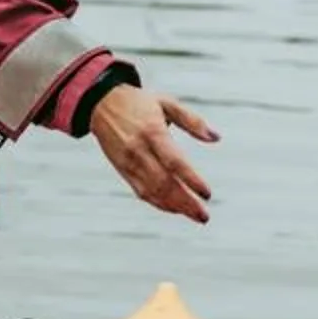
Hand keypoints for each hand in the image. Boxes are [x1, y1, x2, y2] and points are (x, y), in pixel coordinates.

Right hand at [89, 86, 218, 223]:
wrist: (101, 103)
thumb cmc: (138, 102)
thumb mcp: (167, 103)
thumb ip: (192, 121)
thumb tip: (216, 137)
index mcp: (152, 132)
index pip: (174, 162)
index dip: (191, 179)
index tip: (207, 193)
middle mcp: (139, 150)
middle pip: (164, 183)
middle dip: (186, 202)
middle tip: (204, 216)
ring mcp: (129, 163)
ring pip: (152, 191)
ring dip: (175, 207)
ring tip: (195, 215)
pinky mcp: (122, 170)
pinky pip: (141, 192)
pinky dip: (159, 203)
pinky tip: (175, 209)